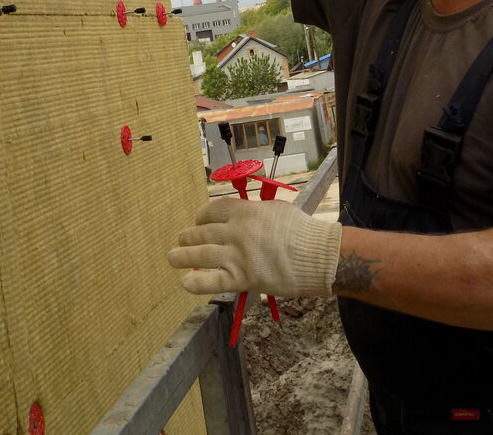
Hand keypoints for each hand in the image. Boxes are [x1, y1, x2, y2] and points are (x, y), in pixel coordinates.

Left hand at [167, 198, 341, 296]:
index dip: (200, 217)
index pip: (211, 211)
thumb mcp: (276, 210)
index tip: (197, 222)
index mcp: (245, 211)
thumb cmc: (303, 231)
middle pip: (202, 232)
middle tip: (182, 240)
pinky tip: (185, 282)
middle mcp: (236, 231)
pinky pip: (212, 281)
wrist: (319, 256)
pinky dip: (195, 282)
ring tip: (173, 257)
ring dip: (182, 256)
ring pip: (200, 254)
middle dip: (188, 236)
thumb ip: (254, 212)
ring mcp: (238, 255)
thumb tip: (239, 217)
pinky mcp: (242, 278)